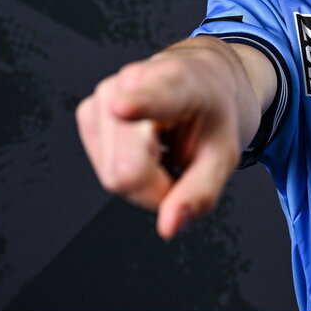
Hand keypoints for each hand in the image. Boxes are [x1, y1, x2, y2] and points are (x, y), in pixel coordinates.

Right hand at [76, 45, 247, 238]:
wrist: (198, 84)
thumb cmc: (210, 117)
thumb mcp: (223, 156)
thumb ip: (200, 193)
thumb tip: (167, 228)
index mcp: (177, 83)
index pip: (155, 97)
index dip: (136, 105)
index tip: (121, 108)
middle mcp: (132, 82)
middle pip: (127, 171)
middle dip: (157, 188)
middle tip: (179, 166)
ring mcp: (104, 96)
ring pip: (112, 176)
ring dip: (144, 181)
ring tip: (163, 150)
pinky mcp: (88, 112)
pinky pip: (104, 171)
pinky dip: (128, 172)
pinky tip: (145, 148)